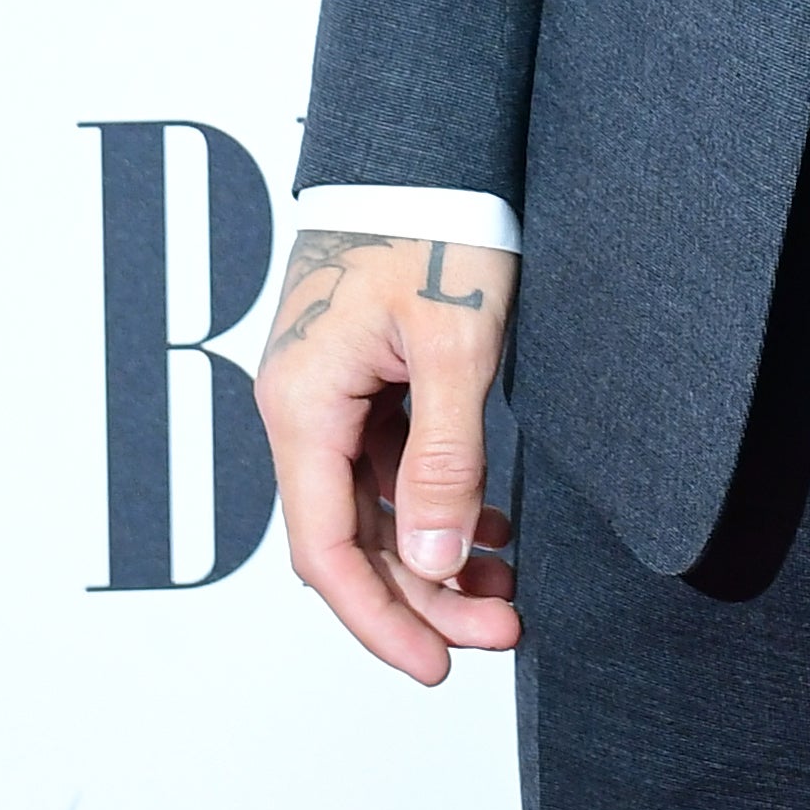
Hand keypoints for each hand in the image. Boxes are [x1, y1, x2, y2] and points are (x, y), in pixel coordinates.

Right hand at [256, 228, 521, 684]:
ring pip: (375, 506)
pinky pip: (389, 462)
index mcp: (304, 407)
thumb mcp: (455, 347)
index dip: (381, 619)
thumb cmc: (437, 223)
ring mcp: (331, 391)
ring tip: (505, 589)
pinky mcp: (363, 374)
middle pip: (354, 538)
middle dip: (423, 596)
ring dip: (434, 554)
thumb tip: (431, 564)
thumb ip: (444, 460)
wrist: (429, 143)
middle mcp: (303, 407)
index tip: (438, 666)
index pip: (329, 552)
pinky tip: (488, 528)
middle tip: (501, 629)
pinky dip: (436, 500)